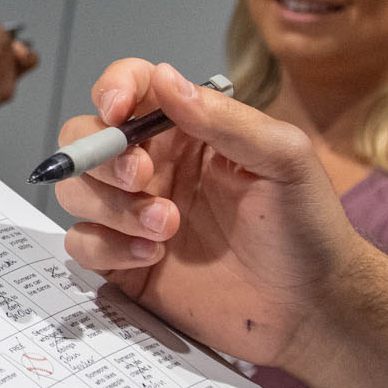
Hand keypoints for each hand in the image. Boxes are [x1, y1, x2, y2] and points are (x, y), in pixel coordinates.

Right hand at [54, 60, 377, 369]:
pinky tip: (152, 256)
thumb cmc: (309, 230)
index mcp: (188, 130)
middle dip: (101, 155)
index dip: (112, 89)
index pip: (131, 87)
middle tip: (143, 179)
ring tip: (166, 228)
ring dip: (111, 206)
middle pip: (84, 137)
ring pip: (75, 189)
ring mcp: (135, 214)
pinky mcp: (125, 261)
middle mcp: (154, 166)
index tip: (116, 111)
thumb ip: (225, 118)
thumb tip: (165, 78)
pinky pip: (81, 243)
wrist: (312, 309)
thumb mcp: (283, 159)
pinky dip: (107, 246)